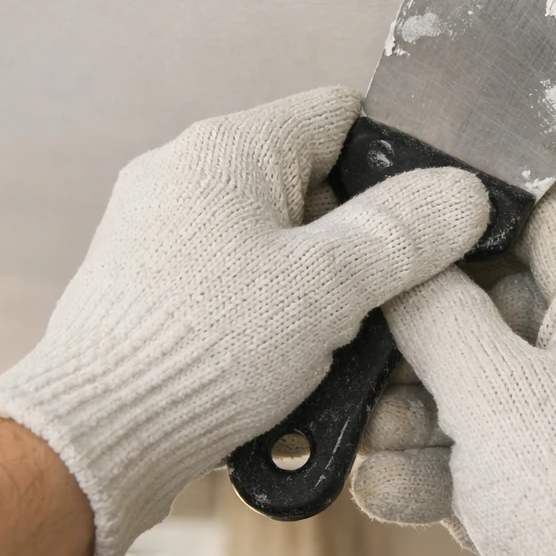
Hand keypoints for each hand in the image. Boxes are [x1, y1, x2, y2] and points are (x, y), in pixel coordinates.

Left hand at [0, 86, 488, 555]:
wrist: (92, 441)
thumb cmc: (204, 350)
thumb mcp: (330, 287)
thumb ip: (404, 232)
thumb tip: (462, 191)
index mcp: (227, 147)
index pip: (342, 115)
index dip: (397, 164)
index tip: (424, 221)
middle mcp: (184, 174)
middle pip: (313, 184)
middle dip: (356, 244)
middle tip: (376, 302)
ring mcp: (159, 232)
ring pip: (277, 243)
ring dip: (317, 290)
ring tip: (326, 347)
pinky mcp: (147, 288)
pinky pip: (235, 285)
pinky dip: (269, 318)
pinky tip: (282, 369)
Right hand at [364, 182, 555, 555]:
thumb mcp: (494, 388)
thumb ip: (437, 313)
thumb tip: (405, 262)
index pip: (545, 213)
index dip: (470, 209)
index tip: (403, 220)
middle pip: (494, 308)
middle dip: (421, 343)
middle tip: (365, 360)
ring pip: (480, 388)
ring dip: (418, 416)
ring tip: (375, 444)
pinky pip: (487, 453)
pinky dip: (441, 469)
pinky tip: (393, 491)